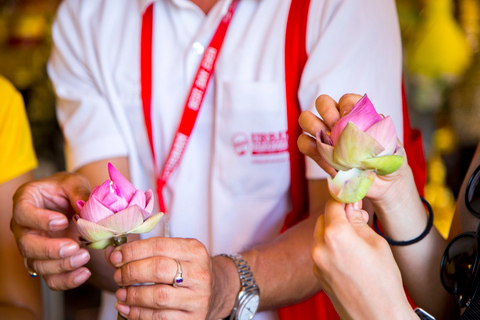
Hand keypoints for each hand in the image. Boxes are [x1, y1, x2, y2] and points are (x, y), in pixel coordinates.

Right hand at [10, 172, 91, 289]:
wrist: (68, 202)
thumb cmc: (66, 189)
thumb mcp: (73, 182)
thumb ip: (78, 192)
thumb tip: (86, 207)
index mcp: (26, 202)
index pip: (23, 213)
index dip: (40, 219)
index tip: (61, 221)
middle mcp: (24, 227)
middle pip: (27, 245)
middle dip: (50, 249)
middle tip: (73, 247)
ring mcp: (33, 247)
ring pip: (37, 264)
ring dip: (61, 266)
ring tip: (84, 257)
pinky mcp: (46, 261)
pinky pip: (50, 278)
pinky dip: (66, 280)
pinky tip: (83, 273)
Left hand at [107, 237, 230, 319]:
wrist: (216, 290)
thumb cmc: (188, 270)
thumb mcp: (175, 253)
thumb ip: (145, 251)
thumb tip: (111, 252)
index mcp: (195, 250)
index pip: (159, 246)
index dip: (133, 251)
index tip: (115, 257)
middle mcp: (199, 273)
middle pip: (158, 269)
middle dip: (131, 272)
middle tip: (118, 276)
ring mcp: (198, 298)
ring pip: (158, 296)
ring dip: (133, 295)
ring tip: (120, 294)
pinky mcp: (193, 319)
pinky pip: (160, 318)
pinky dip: (138, 314)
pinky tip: (127, 309)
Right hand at [297, 94, 413, 204]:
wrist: (383, 187)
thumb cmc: (389, 164)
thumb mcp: (394, 148)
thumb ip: (384, 137)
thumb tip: (371, 123)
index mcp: (358, 115)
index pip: (347, 99)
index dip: (346, 105)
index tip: (351, 118)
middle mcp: (339, 122)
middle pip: (323, 102)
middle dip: (327, 111)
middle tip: (336, 126)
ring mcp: (325, 137)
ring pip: (307, 119)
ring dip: (313, 125)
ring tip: (328, 141)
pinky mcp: (317, 154)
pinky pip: (304, 143)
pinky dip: (309, 146)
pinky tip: (324, 155)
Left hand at [312, 200, 416, 319]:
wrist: (376, 316)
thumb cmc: (383, 282)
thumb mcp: (376, 243)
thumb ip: (358, 221)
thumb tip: (351, 206)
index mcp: (336, 235)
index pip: (333, 204)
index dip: (343, 199)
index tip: (351, 198)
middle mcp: (320, 247)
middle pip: (324, 218)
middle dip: (339, 216)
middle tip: (358, 221)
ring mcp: (316, 262)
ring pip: (321, 235)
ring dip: (333, 232)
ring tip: (355, 242)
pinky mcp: (317, 274)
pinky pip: (321, 251)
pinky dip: (331, 248)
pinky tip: (348, 257)